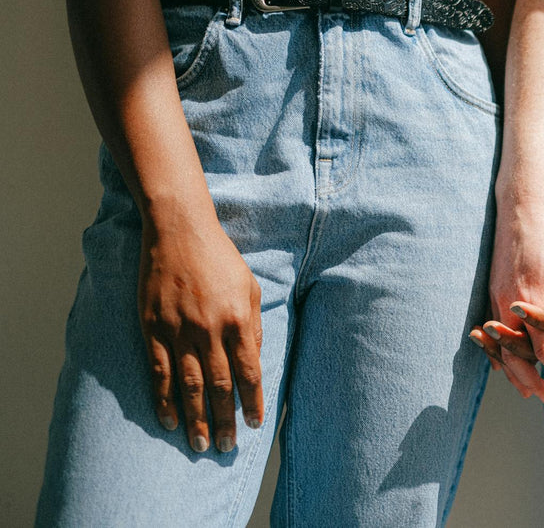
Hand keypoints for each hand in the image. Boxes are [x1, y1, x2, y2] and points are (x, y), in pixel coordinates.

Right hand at [137, 215, 263, 452]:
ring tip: (200, 444)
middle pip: (219, 386)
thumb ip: (254, 324)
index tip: (255, 424)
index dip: (253, 401)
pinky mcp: (153, 328)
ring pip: (189, 386)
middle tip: (227, 447)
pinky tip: (169, 420)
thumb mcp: (250, 286)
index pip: (249, 372)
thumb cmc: (220, 258)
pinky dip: (164, 399)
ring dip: (195, 419)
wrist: (179, 231)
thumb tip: (253, 359)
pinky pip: (159, 372)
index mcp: (239, 320)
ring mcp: (179, 331)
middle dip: (224, 420)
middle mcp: (210, 330)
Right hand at [477, 226, 543, 398]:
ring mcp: (495, 299)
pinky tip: (505, 364)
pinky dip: (500, 352)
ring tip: (528, 391)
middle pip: (516, 356)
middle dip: (532, 381)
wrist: (519, 212)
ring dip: (514, 371)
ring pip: (501, 347)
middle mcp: (507, 304)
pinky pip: (494, 333)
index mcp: (530, 301)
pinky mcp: (492, 292)